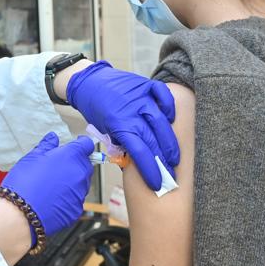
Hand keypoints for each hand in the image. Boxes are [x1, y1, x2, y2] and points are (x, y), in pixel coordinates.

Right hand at [2, 133, 94, 240]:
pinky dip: (67, 198)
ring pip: (81, 183)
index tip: (75, 145)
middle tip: (57, 167)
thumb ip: (47, 146)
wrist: (20, 213)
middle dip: (75, 164)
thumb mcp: (32, 157)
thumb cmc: (24, 183)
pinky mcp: (77, 209)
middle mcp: (80, 174)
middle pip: (85, 164)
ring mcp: (80, 193)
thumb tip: (53, 138)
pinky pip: (75, 199)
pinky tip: (52, 199)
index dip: (80, 144)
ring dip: (71, 181)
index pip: (86, 144)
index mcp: (71, 156)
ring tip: (52, 185)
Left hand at [65, 62, 179, 189]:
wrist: (90, 82)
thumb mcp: (104, 130)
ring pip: (161, 121)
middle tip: (171, 175)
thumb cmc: (97, 109)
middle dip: (163, 160)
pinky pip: (163, 95)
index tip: (157, 183)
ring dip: (170, 141)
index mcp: (118, 124)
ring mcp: (141, 96)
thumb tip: (138, 160)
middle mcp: (132, 111)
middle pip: (153, 139)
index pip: (139, 151)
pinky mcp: (146, 85)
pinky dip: (169, 107)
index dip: (150, 169)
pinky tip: (172, 119)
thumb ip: (122, 142)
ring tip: (175, 157)